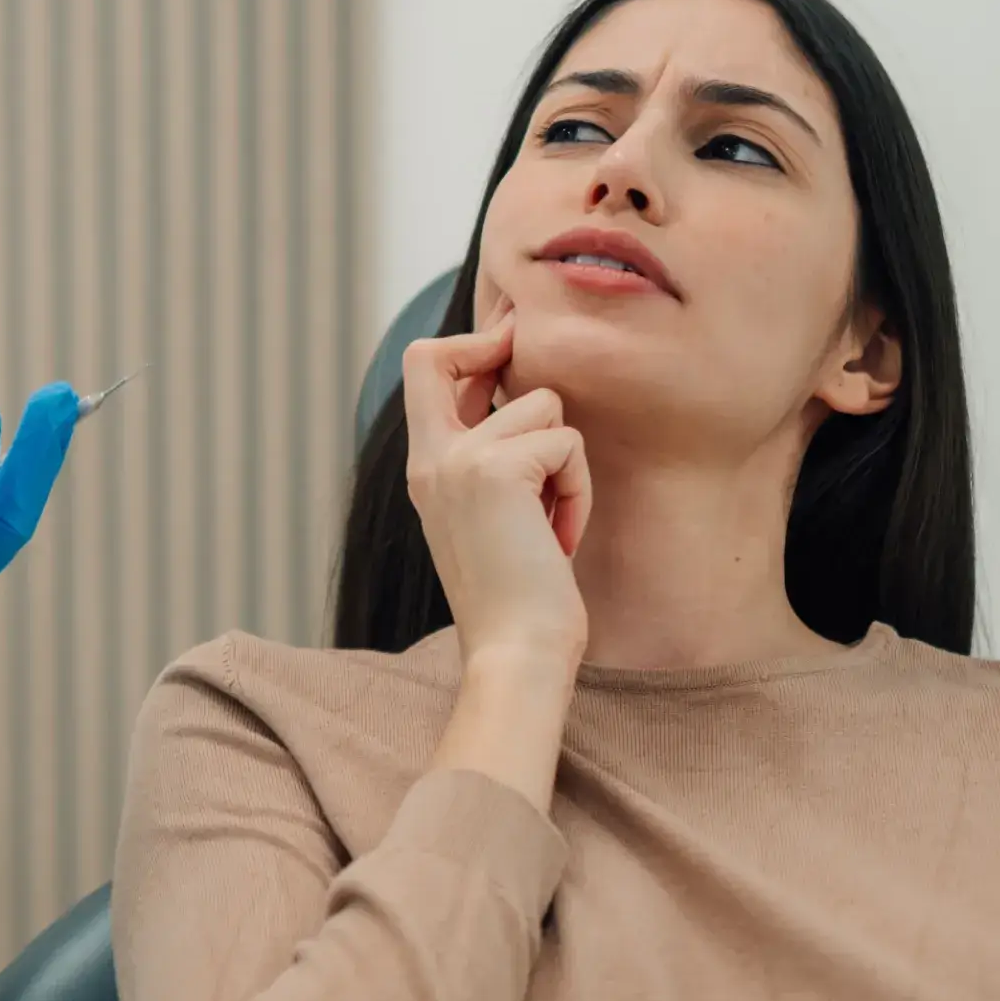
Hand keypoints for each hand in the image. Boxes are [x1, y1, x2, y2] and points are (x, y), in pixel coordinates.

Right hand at [402, 310, 590, 676]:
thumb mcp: (494, 518)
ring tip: (552, 519)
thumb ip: (495, 461)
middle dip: (494, 347)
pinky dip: (578, 490)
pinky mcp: (497, 470)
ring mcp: (458, 460)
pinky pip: (567, 443)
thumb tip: (528, 403)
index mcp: (425, 469)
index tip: (507, 353)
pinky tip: (560, 538)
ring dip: (565, 462)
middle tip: (528, 370)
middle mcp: (430, 458)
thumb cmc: (519, 600)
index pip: (421, 367)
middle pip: (437, 353)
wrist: (516, 654)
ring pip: (542, 404)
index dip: (467, 346)